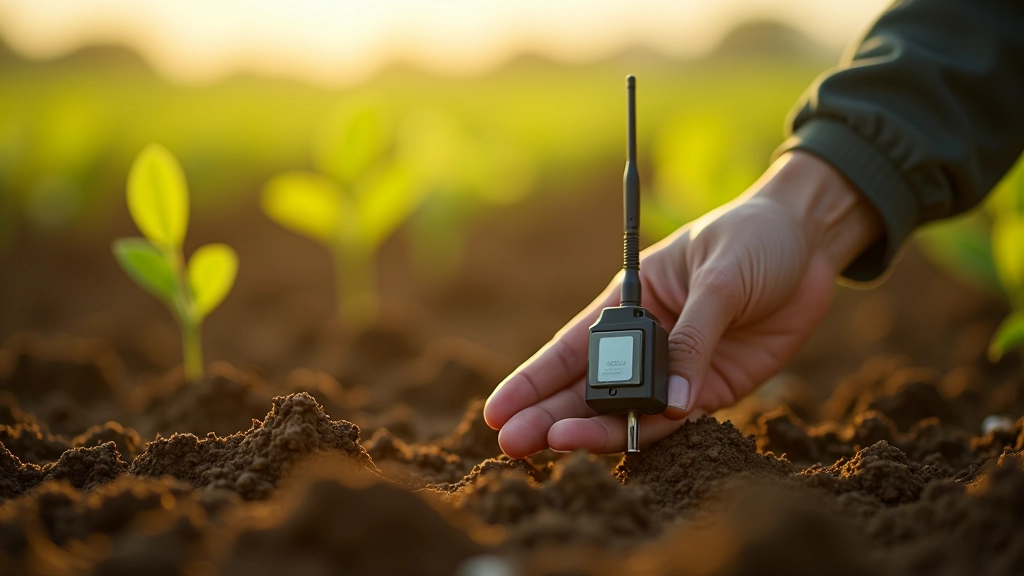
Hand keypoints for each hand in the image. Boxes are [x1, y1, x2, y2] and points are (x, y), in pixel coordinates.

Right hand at [484, 151, 882, 456]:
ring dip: (595, 431)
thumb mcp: (719, 278)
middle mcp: (645, 341)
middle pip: (588, 387)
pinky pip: (678, 418)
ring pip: (628, 410)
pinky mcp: (714, 388)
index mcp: (630, 301)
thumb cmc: (752, 238)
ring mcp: (678, 369)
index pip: (570, 347)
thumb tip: (671, 402)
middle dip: (549, 416)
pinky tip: (632, 436)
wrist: (810, 241)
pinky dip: (657, 429)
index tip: (497, 411)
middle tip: (514, 446)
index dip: (532, 380)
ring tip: (558, 446)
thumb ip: (693, 339)